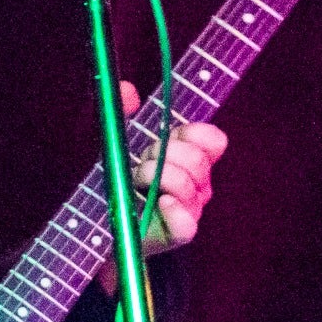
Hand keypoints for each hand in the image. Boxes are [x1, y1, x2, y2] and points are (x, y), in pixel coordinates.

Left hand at [100, 81, 227, 290]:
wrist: (109, 226)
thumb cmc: (120, 182)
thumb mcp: (120, 143)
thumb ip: (123, 113)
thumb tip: (128, 89)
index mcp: (191, 159)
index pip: (212, 140)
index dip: (192, 134)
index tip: (169, 136)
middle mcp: (198, 184)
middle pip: (198, 159)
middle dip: (164, 154)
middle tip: (141, 164)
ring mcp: (192, 209)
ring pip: (188, 184)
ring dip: (156, 177)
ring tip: (138, 184)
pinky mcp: (180, 233)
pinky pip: (189, 224)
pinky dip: (174, 210)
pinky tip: (160, 203)